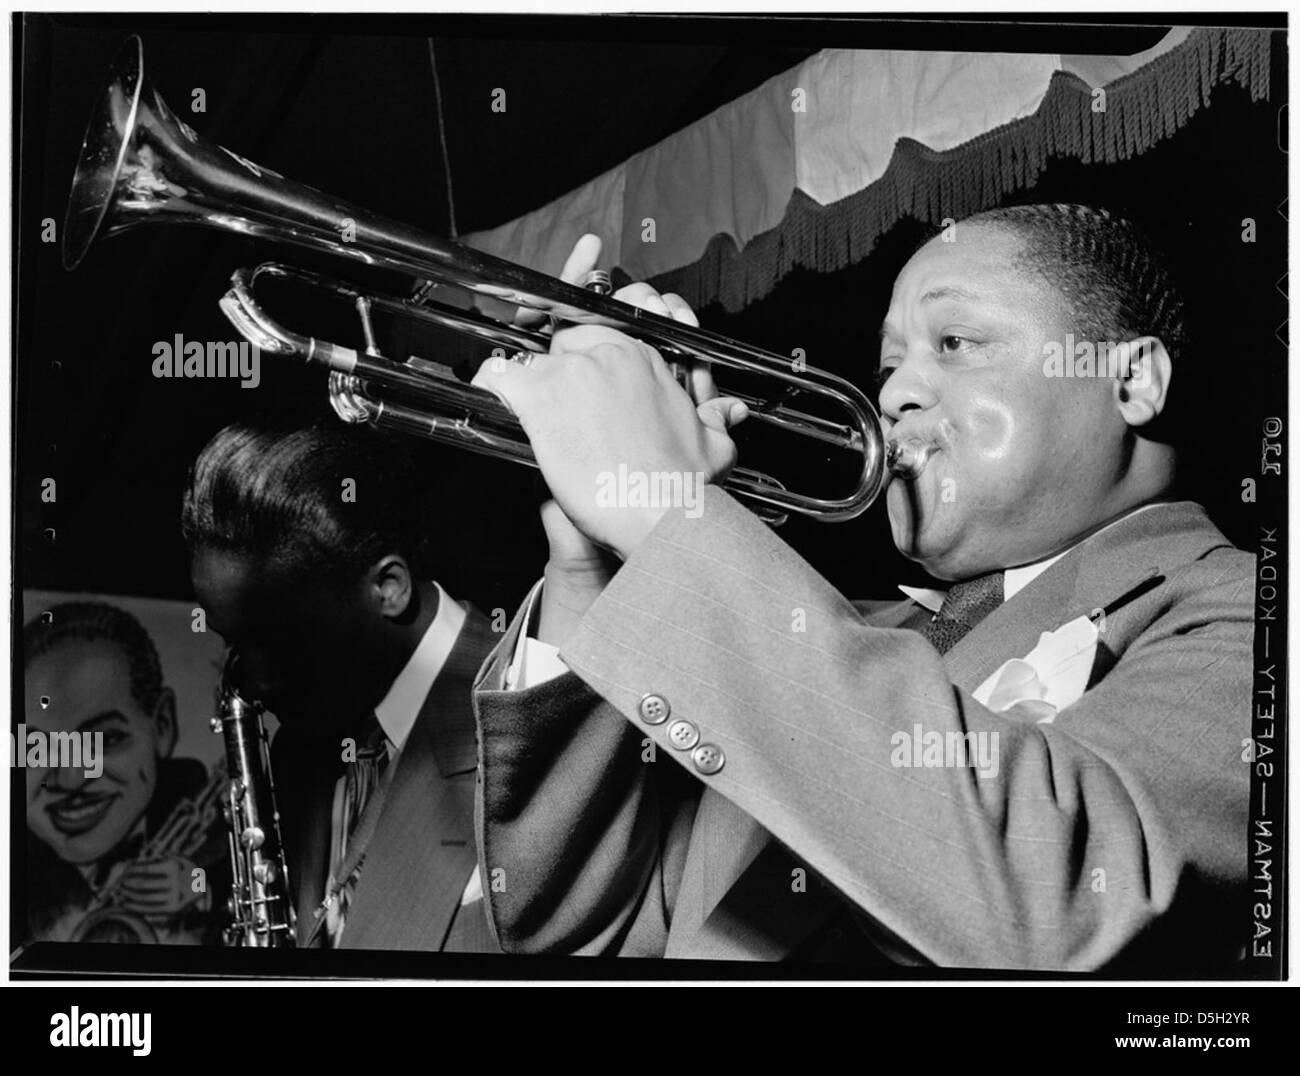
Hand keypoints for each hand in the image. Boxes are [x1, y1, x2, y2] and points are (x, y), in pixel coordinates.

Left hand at [115, 856, 203, 919]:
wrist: (202, 885)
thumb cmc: (182, 868)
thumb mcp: (175, 858)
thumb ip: (155, 860)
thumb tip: (129, 864)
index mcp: (174, 866)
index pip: (146, 869)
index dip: (132, 870)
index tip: (124, 870)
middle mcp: (175, 881)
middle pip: (143, 884)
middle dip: (127, 883)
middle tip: (119, 882)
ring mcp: (174, 896)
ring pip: (144, 898)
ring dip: (129, 895)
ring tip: (121, 892)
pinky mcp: (172, 909)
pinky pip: (149, 909)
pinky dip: (135, 907)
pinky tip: (127, 903)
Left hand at [474, 237, 747, 559]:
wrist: (664, 514)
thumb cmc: (688, 486)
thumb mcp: (716, 446)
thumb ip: (718, 419)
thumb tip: (730, 411)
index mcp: (648, 361)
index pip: (608, 334)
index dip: (591, 353)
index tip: (584, 371)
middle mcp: (613, 355)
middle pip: (569, 341)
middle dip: (560, 367)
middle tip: (558, 399)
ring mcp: (576, 372)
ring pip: (538, 358)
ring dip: (529, 379)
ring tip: (527, 403)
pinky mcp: (543, 398)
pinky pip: (502, 375)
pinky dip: (491, 381)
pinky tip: (490, 390)